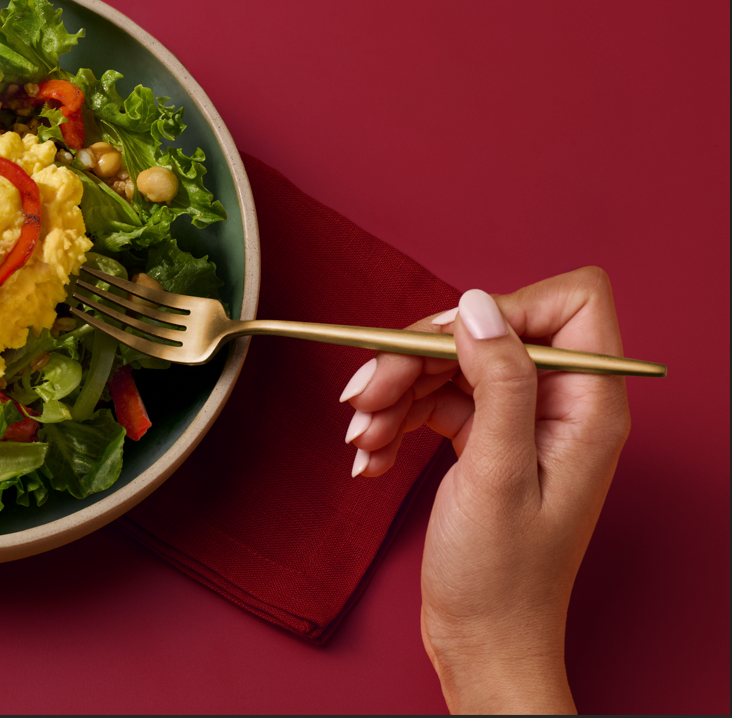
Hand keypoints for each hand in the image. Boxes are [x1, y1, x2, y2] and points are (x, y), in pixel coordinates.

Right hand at [340, 268, 629, 713]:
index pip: (570, 304)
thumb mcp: (497, 473)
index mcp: (588, 406)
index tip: (445, 346)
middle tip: (366, 395)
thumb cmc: (502, 578)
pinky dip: (394, 420)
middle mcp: (559, 405)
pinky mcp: (483, 440)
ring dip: (394, 393)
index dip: (505, 310)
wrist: (482, 643)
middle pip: (487, 332)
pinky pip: (433, 402)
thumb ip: (498, 381)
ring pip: (450, 365)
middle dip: (418, 358)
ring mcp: (518, 423)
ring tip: (359, 437)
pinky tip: (368, 456)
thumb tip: (478, 305)